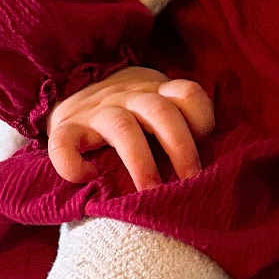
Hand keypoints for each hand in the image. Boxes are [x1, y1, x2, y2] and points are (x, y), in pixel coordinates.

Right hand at [46, 66, 214, 190]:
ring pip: (121, 126)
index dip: (201, 119)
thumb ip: (180, 123)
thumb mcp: (156, 105)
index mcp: (155, 92)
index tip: (206, 146)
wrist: (72, 86)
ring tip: (149, 192)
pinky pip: (64, 144)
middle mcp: (128, 97)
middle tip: (190, 183)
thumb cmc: (129, 112)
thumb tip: (213, 168)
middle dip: (180, 148)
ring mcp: (96, 111)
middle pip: (161, 112)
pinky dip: (74, 164)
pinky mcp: (65, 128)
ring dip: (139, 161)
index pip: (187, 93)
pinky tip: (88, 178)